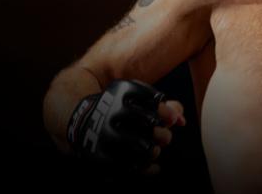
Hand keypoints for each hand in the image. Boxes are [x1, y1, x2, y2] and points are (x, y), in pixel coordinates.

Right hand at [67, 79, 185, 173]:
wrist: (80, 120)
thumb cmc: (120, 109)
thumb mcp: (138, 100)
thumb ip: (165, 107)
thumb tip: (181, 120)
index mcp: (122, 93)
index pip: (153, 103)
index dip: (166, 113)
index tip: (171, 120)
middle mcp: (112, 112)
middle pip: (151, 126)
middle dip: (163, 135)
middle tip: (163, 137)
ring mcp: (105, 135)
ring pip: (143, 149)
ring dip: (154, 151)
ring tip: (153, 149)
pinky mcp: (100, 156)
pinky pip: (131, 167)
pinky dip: (147, 168)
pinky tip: (154, 166)